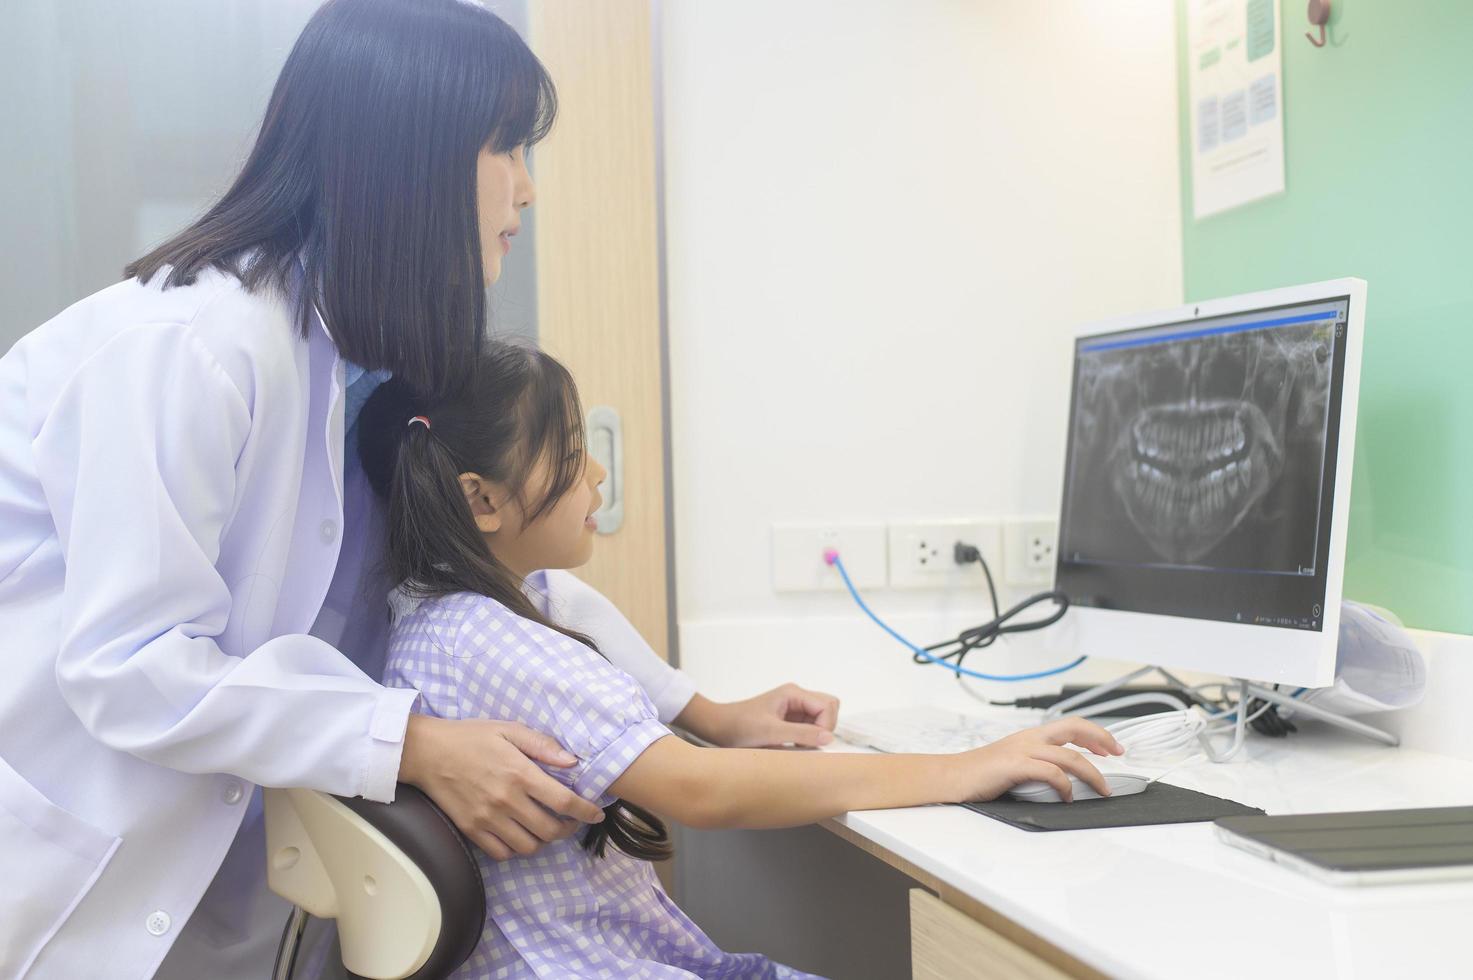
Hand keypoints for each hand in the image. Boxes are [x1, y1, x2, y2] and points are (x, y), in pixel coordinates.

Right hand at [399, 715, 604, 859]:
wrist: (426, 752)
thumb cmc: (470, 737)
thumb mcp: (508, 729)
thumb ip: (542, 745)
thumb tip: (571, 761)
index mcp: (520, 773)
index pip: (564, 802)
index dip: (586, 811)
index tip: (596, 814)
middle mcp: (506, 800)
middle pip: (550, 830)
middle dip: (568, 829)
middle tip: (572, 821)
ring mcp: (487, 818)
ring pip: (528, 846)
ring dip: (544, 841)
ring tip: (547, 829)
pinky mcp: (471, 830)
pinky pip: (501, 852)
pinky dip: (516, 849)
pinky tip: (520, 835)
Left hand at [714, 683, 841, 748]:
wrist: (719, 727)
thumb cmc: (740, 725)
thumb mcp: (771, 732)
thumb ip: (801, 734)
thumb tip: (828, 737)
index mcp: (793, 693)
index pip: (827, 705)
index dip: (826, 725)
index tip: (813, 742)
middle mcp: (796, 697)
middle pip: (828, 707)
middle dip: (825, 727)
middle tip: (808, 742)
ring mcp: (793, 708)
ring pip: (821, 718)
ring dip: (816, 733)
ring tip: (799, 744)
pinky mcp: (789, 720)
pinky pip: (810, 726)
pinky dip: (807, 738)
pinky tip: (793, 746)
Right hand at [951, 717, 1123, 802]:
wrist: (952, 777)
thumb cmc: (981, 775)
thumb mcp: (1014, 764)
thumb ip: (1038, 765)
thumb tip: (1068, 781)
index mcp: (1030, 736)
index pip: (1070, 725)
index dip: (1096, 733)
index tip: (1113, 747)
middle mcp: (1029, 738)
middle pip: (1074, 728)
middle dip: (1101, 739)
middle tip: (1118, 755)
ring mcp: (1022, 750)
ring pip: (1069, 755)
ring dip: (1091, 774)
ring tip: (1101, 789)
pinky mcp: (1015, 766)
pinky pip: (1050, 772)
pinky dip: (1065, 786)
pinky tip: (1068, 797)